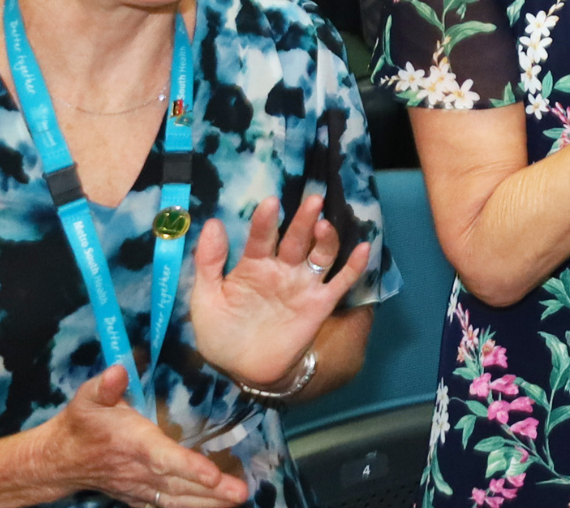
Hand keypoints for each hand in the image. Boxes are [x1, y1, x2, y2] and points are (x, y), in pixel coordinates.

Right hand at [35, 364, 248, 507]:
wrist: (59, 460)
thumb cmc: (81, 423)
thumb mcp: (88, 398)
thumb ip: (105, 386)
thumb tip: (118, 371)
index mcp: (133, 443)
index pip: (164, 458)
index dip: (189, 467)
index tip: (213, 475)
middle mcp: (139, 470)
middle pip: (179, 483)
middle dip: (211, 491)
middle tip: (243, 493)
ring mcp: (140, 487)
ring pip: (177, 498)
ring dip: (208, 502)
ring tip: (238, 500)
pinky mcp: (141, 495)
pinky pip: (168, 505)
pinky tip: (217, 507)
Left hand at [187, 192, 372, 390]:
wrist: (244, 371)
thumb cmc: (222, 333)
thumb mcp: (205, 298)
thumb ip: (209, 262)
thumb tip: (212, 222)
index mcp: (254, 265)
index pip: (262, 237)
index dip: (266, 221)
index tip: (271, 203)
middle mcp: (283, 269)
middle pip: (297, 239)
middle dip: (304, 219)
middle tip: (313, 199)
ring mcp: (303, 285)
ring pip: (320, 254)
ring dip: (326, 238)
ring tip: (324, 225)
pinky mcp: (320, 303)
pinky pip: (341, 281)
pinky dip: (355, 266)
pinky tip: (364, 249)